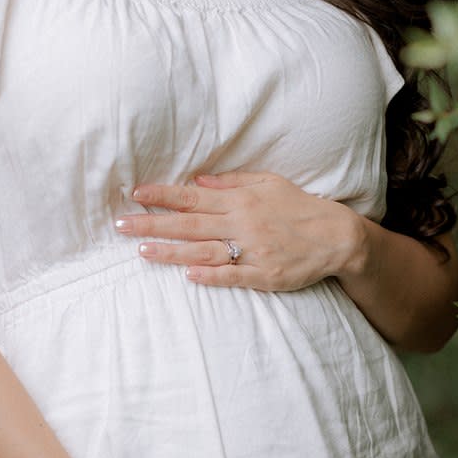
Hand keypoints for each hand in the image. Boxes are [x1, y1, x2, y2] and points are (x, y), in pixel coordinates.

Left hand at [115, 168, 361, 289]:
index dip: (162, 195)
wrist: (337, 236)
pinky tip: (187, 276)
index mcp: (241, 200)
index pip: (193, 196)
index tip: (135, 194)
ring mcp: (254, 251)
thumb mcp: (269, 183)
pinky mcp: (265, 274)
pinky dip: (210, 275)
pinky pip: (233, 275)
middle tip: (120, 224)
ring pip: (204, 251)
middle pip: (190, 223)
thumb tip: (197, 181)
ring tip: (141, 251)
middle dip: (153, 223)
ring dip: (171, 251)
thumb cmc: (299, 207)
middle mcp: (243, 223)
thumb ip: (232, 182)